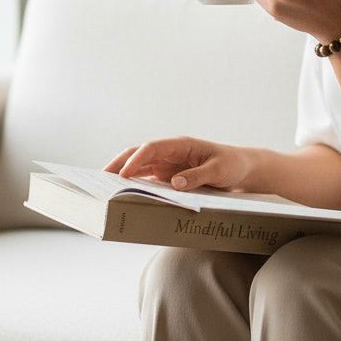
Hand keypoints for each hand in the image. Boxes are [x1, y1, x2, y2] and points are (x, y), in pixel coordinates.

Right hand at [104, 137, 251, 191]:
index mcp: (181, 145)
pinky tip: (123, 196)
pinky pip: (147, 179)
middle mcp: (171, 153)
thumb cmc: (232, 165)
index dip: (136, 159)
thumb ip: (198, 176)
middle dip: (119, 164)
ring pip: (139, 166)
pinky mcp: (168, 176)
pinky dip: (134, 185)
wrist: (241, 169)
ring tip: (104, 189)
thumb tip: (175, 184)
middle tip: (100, 179)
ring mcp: (168, 164)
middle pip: (138, 154)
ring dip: (122, 175)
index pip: (152, 148)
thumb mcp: (219, 171)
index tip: (123, 174)